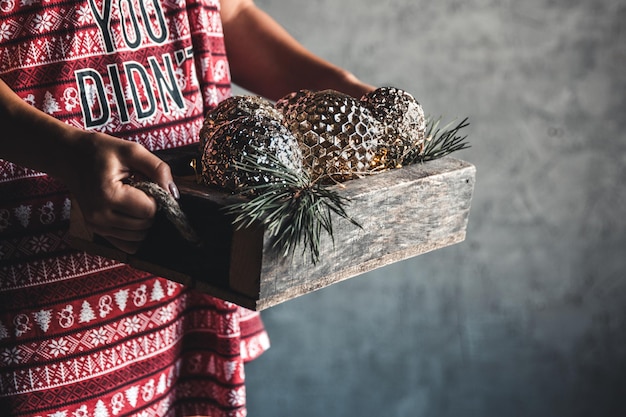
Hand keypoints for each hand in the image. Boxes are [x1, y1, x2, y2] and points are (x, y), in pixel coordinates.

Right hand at [62, 131, 176, 253]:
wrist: (68, 156)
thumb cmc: (100, 151)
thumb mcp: (132, 151)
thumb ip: (158, 169)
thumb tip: (173, 194)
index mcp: (108, 195)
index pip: (149, 210)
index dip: (156, 198)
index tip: (147, 183)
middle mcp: (99, 216)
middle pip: (145, 226)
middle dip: (150, 209)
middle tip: (139, 190)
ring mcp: (96, 226)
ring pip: (138, 237)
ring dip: (142, 220)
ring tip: (131, 199)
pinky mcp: (96, 231)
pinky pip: (127, 245)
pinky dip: (135, 232)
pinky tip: (129, 213)